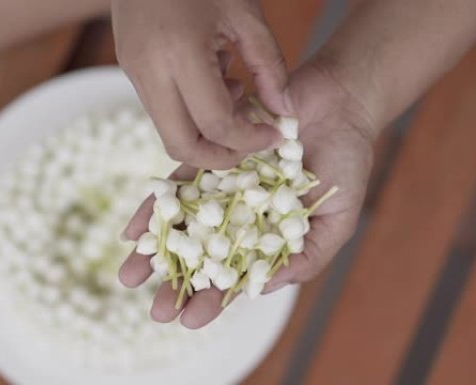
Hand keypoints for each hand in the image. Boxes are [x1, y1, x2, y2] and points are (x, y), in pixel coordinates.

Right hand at [112, 0, 288, 168]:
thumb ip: (270, 67)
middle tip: (250, 141)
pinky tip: (215, 81)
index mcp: (181, 52)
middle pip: (180, 144)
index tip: (273, 135)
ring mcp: (133, 72)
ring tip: (237, 97)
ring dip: (206, 133)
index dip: (249, 139)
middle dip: (220, 155)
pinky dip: (192, 113)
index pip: (215, 123)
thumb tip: (286, 112)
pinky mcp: (129, 70)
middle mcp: (149, 70)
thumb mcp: (246, 15)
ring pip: (168, 131)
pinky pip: (162, 110)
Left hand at [119, 63, 375, 328]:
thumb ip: (307, 257)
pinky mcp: (209, 160)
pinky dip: (154, 208)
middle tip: (155, 310)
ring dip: (155, 253)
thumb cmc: (346, 163)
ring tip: (128, 279)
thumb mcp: (337, 219)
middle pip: (202, 256)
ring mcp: (222, 190)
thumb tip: (261, 288)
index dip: (213, 300)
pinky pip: (176, 186)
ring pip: (183, 226)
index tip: (188, 321)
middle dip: (177, 284)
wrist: (338, 104)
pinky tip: (131, 232)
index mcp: (267, 238)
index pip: (236, 276)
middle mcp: (239, 218)